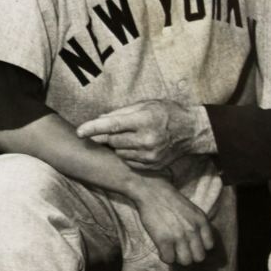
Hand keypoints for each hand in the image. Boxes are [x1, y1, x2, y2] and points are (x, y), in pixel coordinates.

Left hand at [77, 100, 212, 170]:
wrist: (191, 131)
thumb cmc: (166, 113)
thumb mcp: (145, 105)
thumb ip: (121, 112)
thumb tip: (99, 119)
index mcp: (144, 120)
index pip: (112, 125)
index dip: (93, 128)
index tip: (79, 132)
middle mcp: (146, 139)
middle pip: (113, 141)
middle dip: (108, 136)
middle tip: (114, 130)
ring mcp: (150, 155)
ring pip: (119, 153)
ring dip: (118, 146)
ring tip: (130, 137)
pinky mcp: (152, 165)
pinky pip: (129, 162)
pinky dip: (127, 155)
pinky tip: (136, 146)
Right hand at [128, 175, 213, 265]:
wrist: (151, 190)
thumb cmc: (169, 199)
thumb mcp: (192, 210)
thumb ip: (197, 225)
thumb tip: (197, 243)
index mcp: (201, 221)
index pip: (209, 246)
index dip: (199, 247)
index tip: (191, 245)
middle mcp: (193, 230)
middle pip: (199, 257)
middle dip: (190, 255)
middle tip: (180, 250)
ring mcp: (179, 236)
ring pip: (186, 261)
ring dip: (178, 258)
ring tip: (171, 251)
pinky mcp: (164, 240)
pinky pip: (169, 259)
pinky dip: (165, 257)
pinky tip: (162, 249)